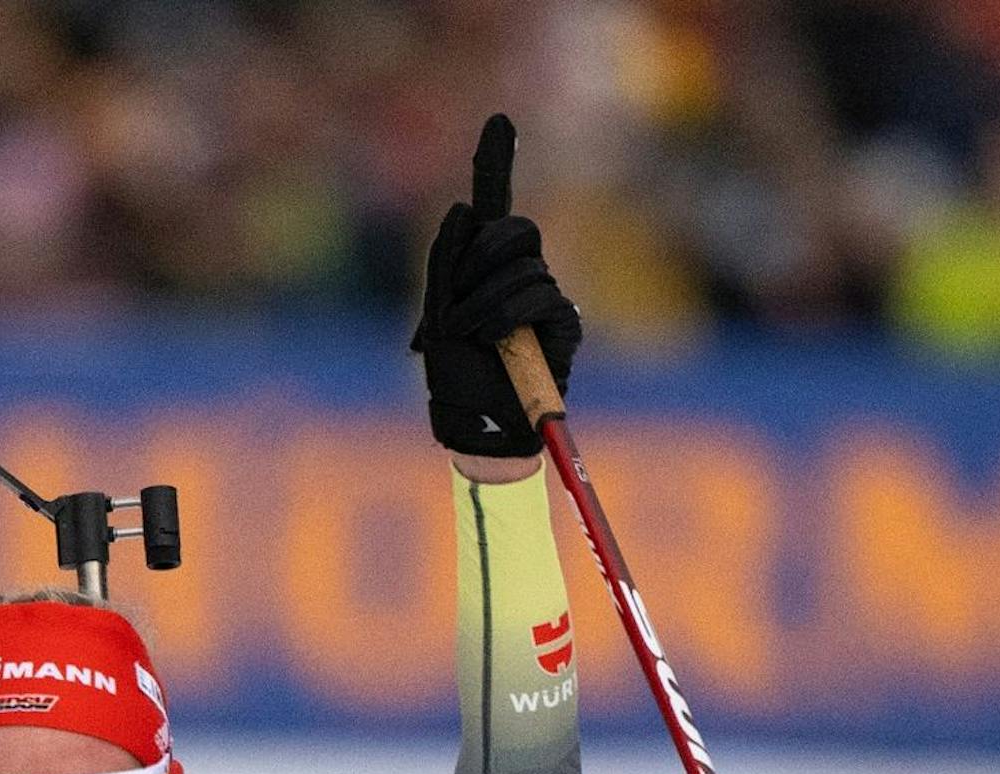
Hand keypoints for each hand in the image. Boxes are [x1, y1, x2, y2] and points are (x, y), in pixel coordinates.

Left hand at [410, 114, 579, 458]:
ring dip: (483, 300)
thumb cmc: (453, 380)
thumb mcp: (435, 320)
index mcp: (482, 273)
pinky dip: (506, 313)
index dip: (494, 163)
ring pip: (523, 262)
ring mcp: (545, 298)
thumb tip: (464, 206)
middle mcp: (518, 277)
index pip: (492, 211)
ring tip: (469, 338)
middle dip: (477, 261)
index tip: (498, 120)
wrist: (475, 427)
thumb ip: (446, 265)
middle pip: (511, 229)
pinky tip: (493, 340)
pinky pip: (539, 293)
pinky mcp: (564, 324)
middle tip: (455, 311)